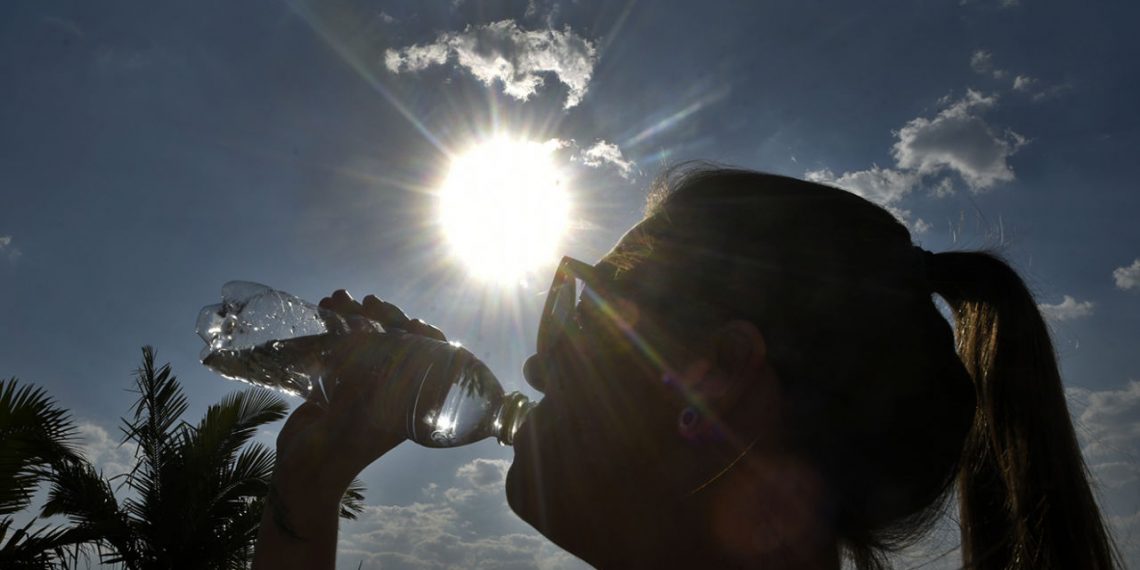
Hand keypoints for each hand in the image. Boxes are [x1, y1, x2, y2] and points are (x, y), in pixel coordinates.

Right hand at [253, 291, 448, 567]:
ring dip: (355, 315)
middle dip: (384, 317)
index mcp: (411, 401)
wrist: (306, 472)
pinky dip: (334, 327)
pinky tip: (324, 307)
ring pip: (368, 339)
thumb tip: (376, 333)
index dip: (426, 336)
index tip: (412, 322)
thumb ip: (372, 377)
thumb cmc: (343, 446)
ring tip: (337, 298)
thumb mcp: (364, 412)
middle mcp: (391, 390)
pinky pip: (342, 347)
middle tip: (370, 302)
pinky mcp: (338, 382)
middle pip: (398, 342)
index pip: (431, 360)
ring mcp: (364, 384)